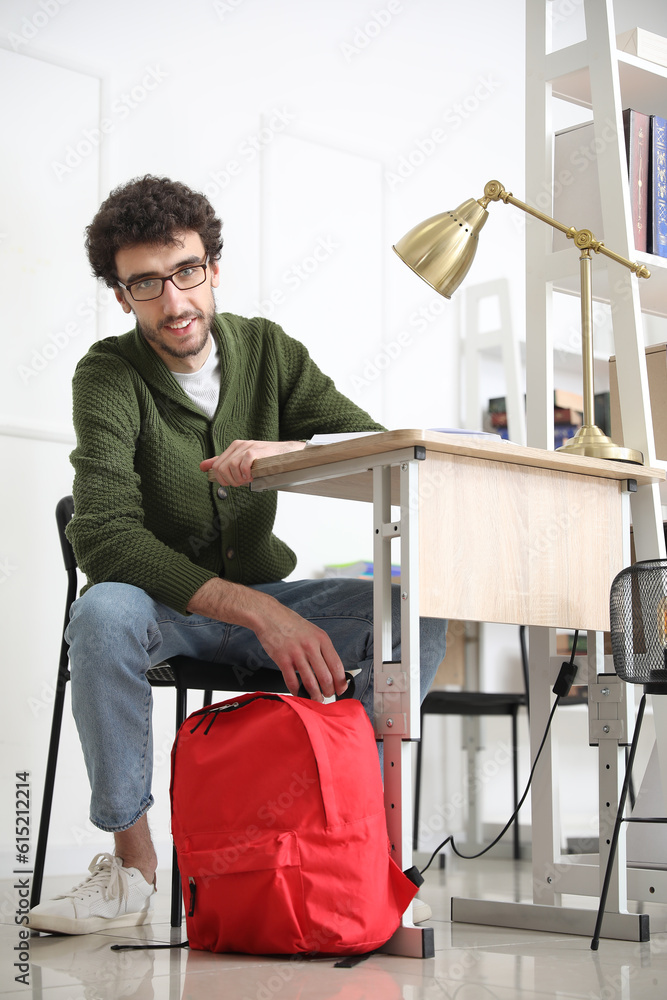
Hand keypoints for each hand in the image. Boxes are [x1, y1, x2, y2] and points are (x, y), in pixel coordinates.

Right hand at [187, 577, 347, 701]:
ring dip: (314, 695)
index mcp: (322, 639)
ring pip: (310, 682)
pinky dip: (296, 690)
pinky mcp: (282, 659)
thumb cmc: (291, 624)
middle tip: (328, 696)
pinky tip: (298, 693)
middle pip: (325, 677)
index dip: (340, 682)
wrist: (269, 616)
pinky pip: (292, 680)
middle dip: (329, 691)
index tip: (341, 690)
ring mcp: (296, 653)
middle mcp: (311, 646)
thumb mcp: (313, 632)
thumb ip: (322, 649)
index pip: (337, 665)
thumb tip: (331, 669)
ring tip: (316, 699)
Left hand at [200, 440, 306, 486]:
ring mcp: (246, 447)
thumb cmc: (265, 460)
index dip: (222, 479)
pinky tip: (253, 476)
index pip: (216, 466)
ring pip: (231, 468)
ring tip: (248, 479)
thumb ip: (222, 462)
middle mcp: (238, 445)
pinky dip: (247, 474)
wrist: (286, 454)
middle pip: (221, 468)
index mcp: (233, 447)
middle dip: (230, 480)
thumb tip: (202, 467)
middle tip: (241, 482)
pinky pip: (243, 466)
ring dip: (239, 479)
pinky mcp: (255, 451)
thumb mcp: (241, 461)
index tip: (232, 482)